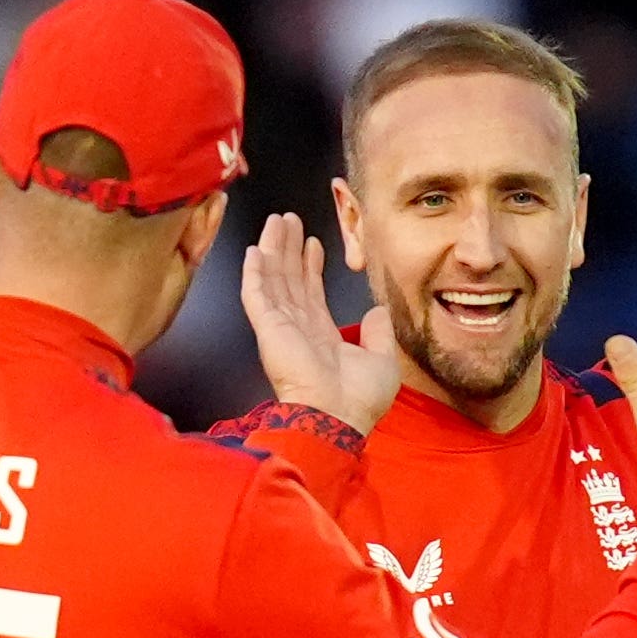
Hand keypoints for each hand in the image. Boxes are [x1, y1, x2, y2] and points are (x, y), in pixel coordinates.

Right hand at [240, 211, 399, 433]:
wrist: (337, 416)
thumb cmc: (359, 399)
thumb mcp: (382, 360)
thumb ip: (378, 332)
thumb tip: (377, 310)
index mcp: (322, 337)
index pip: (312, 294)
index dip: (311, 267)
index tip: (313, 244)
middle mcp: (298, 329)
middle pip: (290, 279)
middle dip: (289, 249)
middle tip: (289, 220)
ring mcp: (280, 328)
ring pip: (274, 279)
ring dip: (274, 249)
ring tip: (278, 221)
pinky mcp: (268, 328)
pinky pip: (257, 294)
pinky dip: (254, 272)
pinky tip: (255, 250)